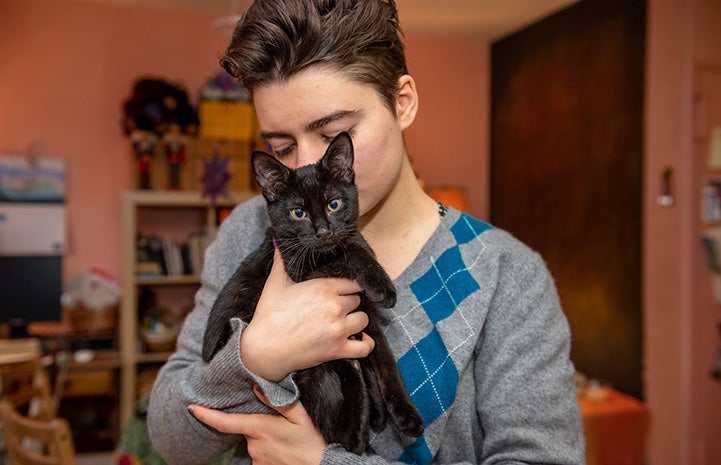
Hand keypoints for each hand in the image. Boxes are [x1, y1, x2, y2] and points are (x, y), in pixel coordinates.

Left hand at [189, 385, 326, 464]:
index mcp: (262, 428)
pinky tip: (285, 449)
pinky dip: (269, 450)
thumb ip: (279, 400)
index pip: (227, 422)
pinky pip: (260, 454)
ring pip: (254, 442)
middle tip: (283, 426)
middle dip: (259, 424)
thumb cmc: (315, 441)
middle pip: (247, 428)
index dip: (206, 415)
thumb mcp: (302, 416)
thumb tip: (257, 386)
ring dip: (265, 438)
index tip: (191, 408)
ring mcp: (258, 459)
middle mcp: (255, 445)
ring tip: (288, 440)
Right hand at [240, 248, 374, 380]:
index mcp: (323, 287)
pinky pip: (365, 347)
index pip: (352, 282)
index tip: (340, 292)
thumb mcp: (275, 283)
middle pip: (357, 300)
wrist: (263, 349)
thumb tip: (278, 239)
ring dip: (355, 321)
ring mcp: (338, 329)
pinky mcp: (338, 350)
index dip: (346, 287)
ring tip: (343, 323)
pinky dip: (365, 344)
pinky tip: (358, 339)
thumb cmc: (269, 315)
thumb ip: (282, 260)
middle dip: (348, 303)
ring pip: (364, 320)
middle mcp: (335, 306)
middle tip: (335, 308)